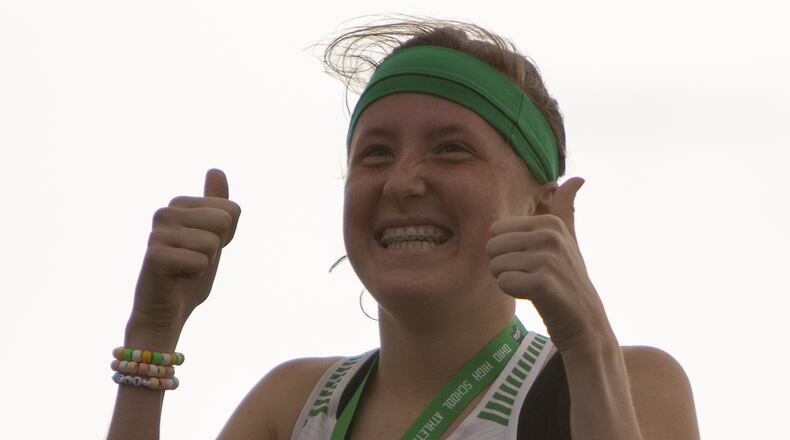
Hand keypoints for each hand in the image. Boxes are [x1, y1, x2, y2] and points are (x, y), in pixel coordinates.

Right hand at [128, 169, 240, 337]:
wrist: (169, 312)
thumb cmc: (191, 273)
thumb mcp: (213, 234)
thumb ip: (217, 203)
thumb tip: (216, 170)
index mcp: (179, 203)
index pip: (232, 210)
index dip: (226, 236)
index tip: (204, 247)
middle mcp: (165, 212)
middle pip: (224, 220)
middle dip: (217, 247)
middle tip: (195, 259)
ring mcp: (157, 232)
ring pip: (213, 242)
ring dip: (206, 263)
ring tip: (185, 268)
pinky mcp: (154, 255)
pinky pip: (201, 261)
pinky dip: (196, 275)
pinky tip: (177, 278)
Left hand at [485, 177, 614, 352]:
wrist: (584, 320)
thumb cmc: (568, 278)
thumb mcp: (569, 238)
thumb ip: (566, 208)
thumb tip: (577, 178)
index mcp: (550, 222)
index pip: (496, 231)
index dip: (507, 250)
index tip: (531, 260)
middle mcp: (550, 236)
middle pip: (492, 247)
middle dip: (503, 265)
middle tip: (529, 275)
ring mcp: (547, 259)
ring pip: (496, 266)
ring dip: (509, 280)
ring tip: (533, 285)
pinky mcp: (542, 283)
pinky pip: (503, 283)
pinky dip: (514, 293)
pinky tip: (534, 296)